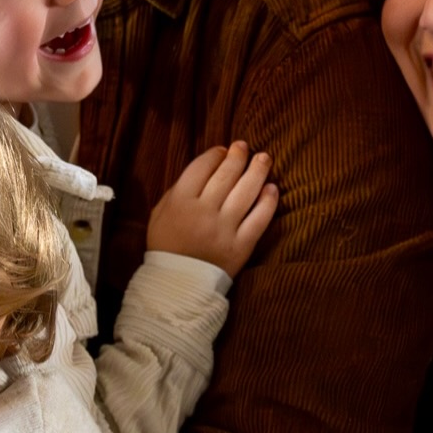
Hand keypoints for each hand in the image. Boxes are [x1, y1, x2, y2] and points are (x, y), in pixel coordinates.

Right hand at [146, 142, 278, 277]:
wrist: (178, 285)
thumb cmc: (168, 246)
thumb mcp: (159, 214)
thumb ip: (177, 190)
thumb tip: (205, 168)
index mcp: (180, 202)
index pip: (202, 167)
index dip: (215, 154)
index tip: (223, 150)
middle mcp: (203, 213)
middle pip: (226, 175)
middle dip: (238, 156)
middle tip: (244, 147)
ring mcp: (224, 229)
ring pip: (246, 192)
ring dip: (257, 171)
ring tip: (264, 158)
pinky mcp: (241, 246)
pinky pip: (259, 219)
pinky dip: (268, 202)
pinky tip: (272, 188)